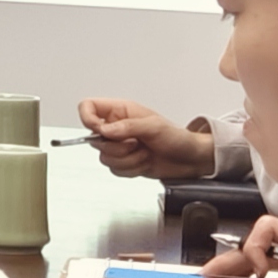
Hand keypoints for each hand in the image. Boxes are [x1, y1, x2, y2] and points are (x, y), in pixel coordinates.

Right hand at [79, 99, 215, 179]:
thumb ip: (127, 127)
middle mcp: (116, 128)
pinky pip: (114, 170)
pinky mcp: (124, 162)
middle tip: (137, 144)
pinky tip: (144, 162)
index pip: (89, 107)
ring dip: (128, 160)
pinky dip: (131, 169)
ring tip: (144, 153)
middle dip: (118, 147)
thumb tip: (104, 130)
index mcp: (121, 111)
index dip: (88, 119)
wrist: (189, 160)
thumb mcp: (154, 127)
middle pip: (95, 139)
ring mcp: (119, 146)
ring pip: (105, 158)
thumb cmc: (177, 137)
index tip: (101, 131)